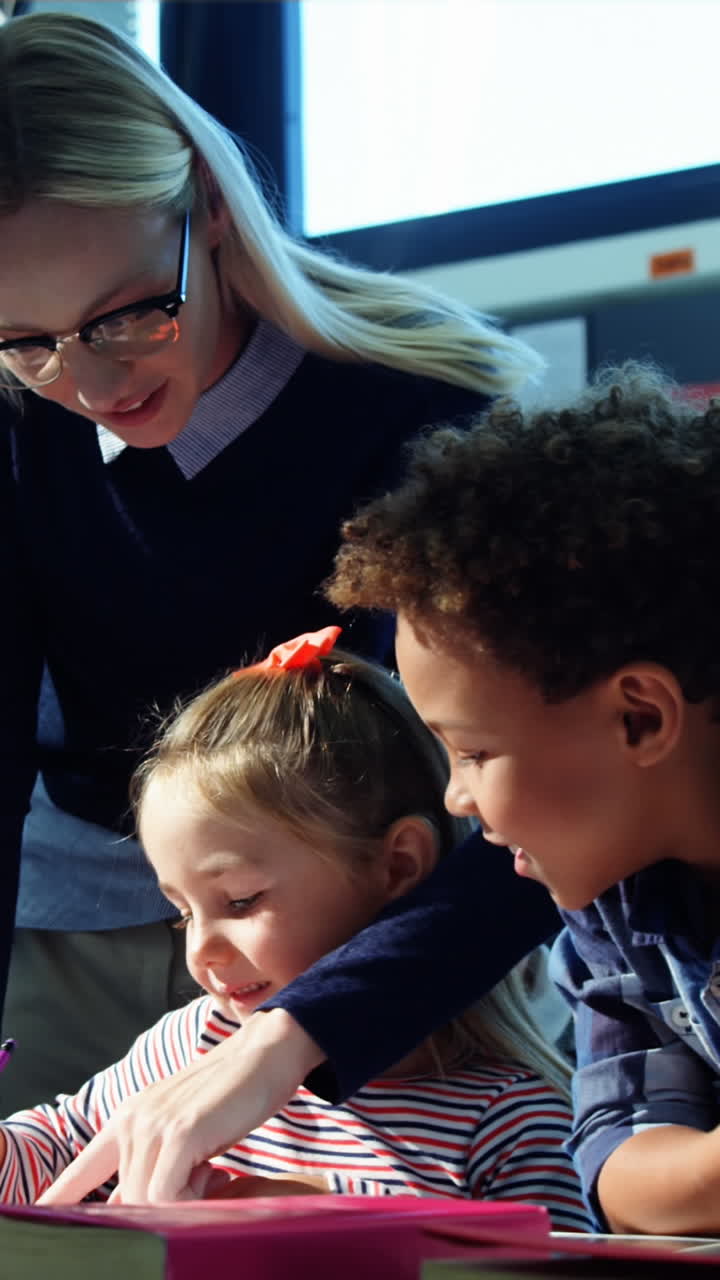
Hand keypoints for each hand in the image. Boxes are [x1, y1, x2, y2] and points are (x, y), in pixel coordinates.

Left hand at [37, 1009, 323, 1205]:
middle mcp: (131, 1120)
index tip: (38, 1212)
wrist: (265, 1053)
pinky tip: (217, 1172)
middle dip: (163, 1206)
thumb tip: (137, 1205)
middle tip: (206, 1179)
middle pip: (126, 1200)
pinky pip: (168, 1197)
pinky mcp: (180, 1133)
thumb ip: (155, 1162)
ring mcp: (154, 1125)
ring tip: (213, 1171)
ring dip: (184, 1201)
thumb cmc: (231, 1095)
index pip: (81, 1169)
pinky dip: (193, 1200)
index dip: (59, 1196)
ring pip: (146, 1202)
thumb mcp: (183, 1130)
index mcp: (127, 1118)